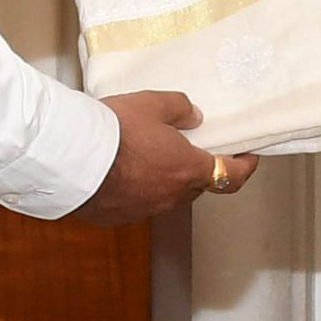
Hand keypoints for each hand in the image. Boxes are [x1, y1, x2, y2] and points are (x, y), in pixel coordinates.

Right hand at [69, 91, 257, 223]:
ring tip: (150, 156)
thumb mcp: (153, 103)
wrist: (70, 158)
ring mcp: (144, 210)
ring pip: (167, 195)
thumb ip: (180, 109)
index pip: (232, 177)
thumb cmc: (115, 129)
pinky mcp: (119, 217)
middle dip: (199, 169)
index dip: (245, 167)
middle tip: (191, 147)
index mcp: (188, 170)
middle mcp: (171, 196)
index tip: (250, 156)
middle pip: (197, 186)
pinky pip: (138, 202)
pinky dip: (139, 189)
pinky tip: (123, 172)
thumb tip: (195, 118)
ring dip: (166, 179)